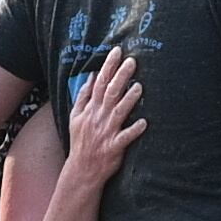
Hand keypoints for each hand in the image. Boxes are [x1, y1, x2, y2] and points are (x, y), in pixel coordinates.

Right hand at [62, 54, 143, 184]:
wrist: (82, 169)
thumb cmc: (81, 141)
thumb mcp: (75, 117)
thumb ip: (83, 96)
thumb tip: (91, 77)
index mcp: (90, 109)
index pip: (100, 83)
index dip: (108, 66)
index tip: (117, 51)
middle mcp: (98, 118)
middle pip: (110, 93)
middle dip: (120, 76)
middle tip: (132, 61)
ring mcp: (106, 132)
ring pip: (118, 112)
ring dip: (129, 100)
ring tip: (139, 86)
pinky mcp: (114, 147)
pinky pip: (125, 137)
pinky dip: (134, 130)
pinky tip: (144, 123)